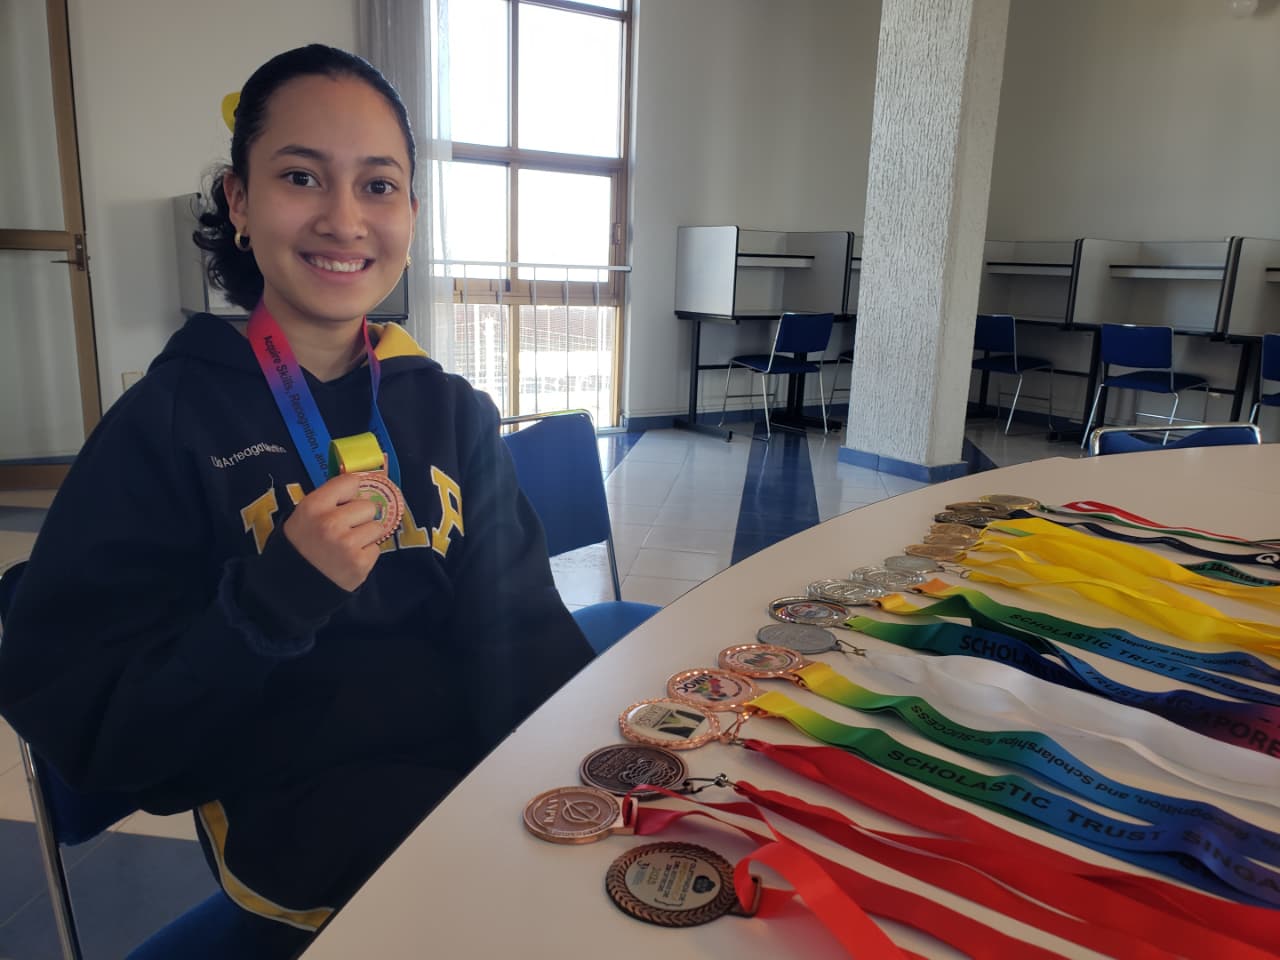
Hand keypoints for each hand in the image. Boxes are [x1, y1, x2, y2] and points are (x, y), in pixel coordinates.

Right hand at [283, 473, 385, 590]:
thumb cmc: (302, 545)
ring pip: (377, 527)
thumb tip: (359, 484)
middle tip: (345, 529)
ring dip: (366, 536)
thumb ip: (330, 499)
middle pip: (368, 506)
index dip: (351, 492)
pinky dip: (366, 554)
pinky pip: (376, 548)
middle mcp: (330, 522)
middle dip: (360, 517)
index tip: (347, 500)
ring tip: (347, 545)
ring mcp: (346, 544)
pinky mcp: (359, 563)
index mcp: (314, 506)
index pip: (350, 481)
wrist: (295, 586)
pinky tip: (349, 559)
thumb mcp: (305, 515)